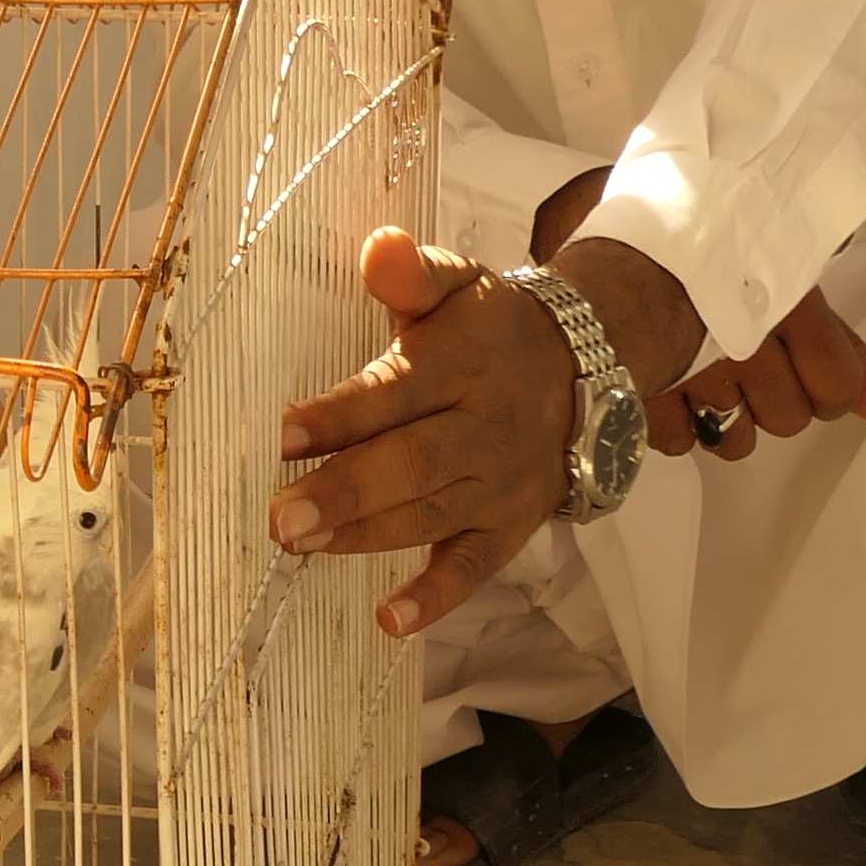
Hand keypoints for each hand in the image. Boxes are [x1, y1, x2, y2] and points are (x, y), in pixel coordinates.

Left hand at [271, 223, 700, 638]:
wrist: (585, 369)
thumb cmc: (490, 330)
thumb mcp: (458, 285)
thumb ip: (413, 272)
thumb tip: (379, 246)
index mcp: (461, 366)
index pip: (395, 392)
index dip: (340, 414)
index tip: (283, 433)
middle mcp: (482, 429)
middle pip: (410, 464)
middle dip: (344, 491)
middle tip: (281, 516)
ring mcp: (496, 485)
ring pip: (428, 516)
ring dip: (363, 536)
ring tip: (300, 545)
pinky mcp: (507, 528)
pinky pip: (474, 567)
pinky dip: (436, 596)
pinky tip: (391, 620)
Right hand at [519, 167, 865, 464]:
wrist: (614, 244)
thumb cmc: (705, 251)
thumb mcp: (784, 286)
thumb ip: (840, 350)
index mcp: (786, 306)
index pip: (837, 386)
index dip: (827, 384)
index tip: (805, 363)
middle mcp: (745, 348)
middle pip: (790, 419)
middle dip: (773, 397)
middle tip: (743, 356)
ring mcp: (692, 379)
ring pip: (737, 441)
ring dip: (727, 416)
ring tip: (704, 372)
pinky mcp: (644, 401)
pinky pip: (681, 442)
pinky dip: (676, 420)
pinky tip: (667, 380)